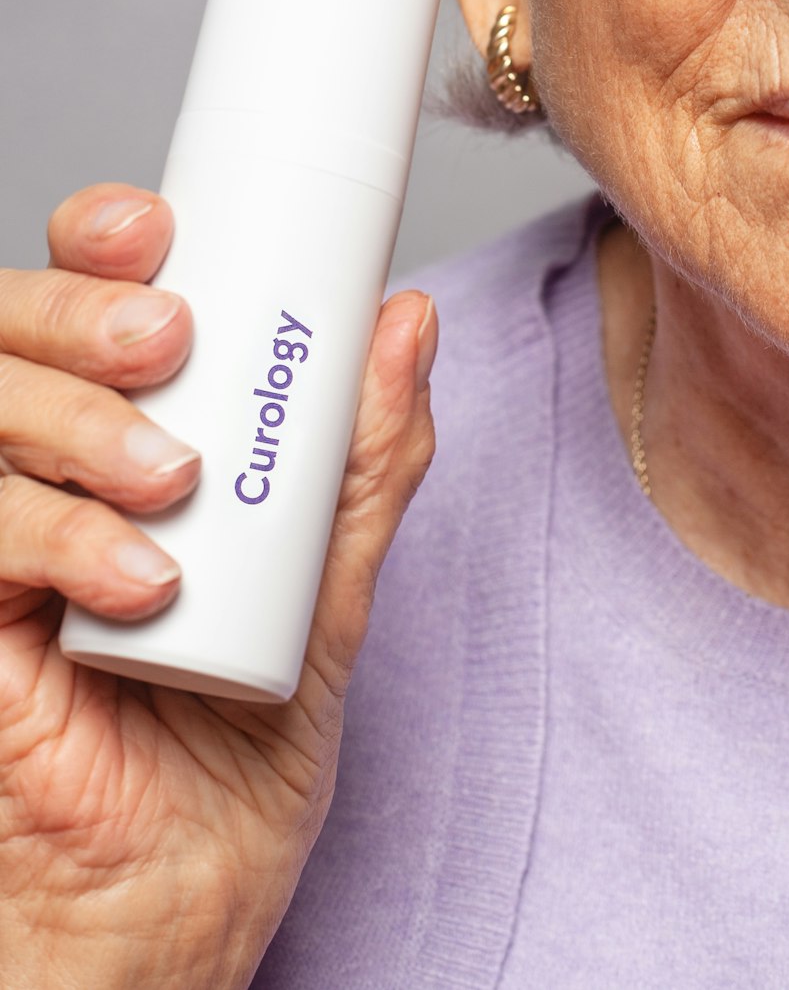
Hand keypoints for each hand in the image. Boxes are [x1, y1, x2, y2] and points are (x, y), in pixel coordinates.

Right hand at [0, 182, 437, 989]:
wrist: (177, 899)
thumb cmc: (238, 748)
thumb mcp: (329, 588)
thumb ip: (365, 462)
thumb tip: (408, 321)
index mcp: (130, 434)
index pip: (86, 297)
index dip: (100, 241)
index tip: (159, 230)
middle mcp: (49, 468)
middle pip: (11, 326)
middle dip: (75, 306)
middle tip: (166, 336)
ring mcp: (1, 537)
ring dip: (73, 419)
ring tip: (173, 481)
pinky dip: (49, 532)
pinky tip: (135, 577)